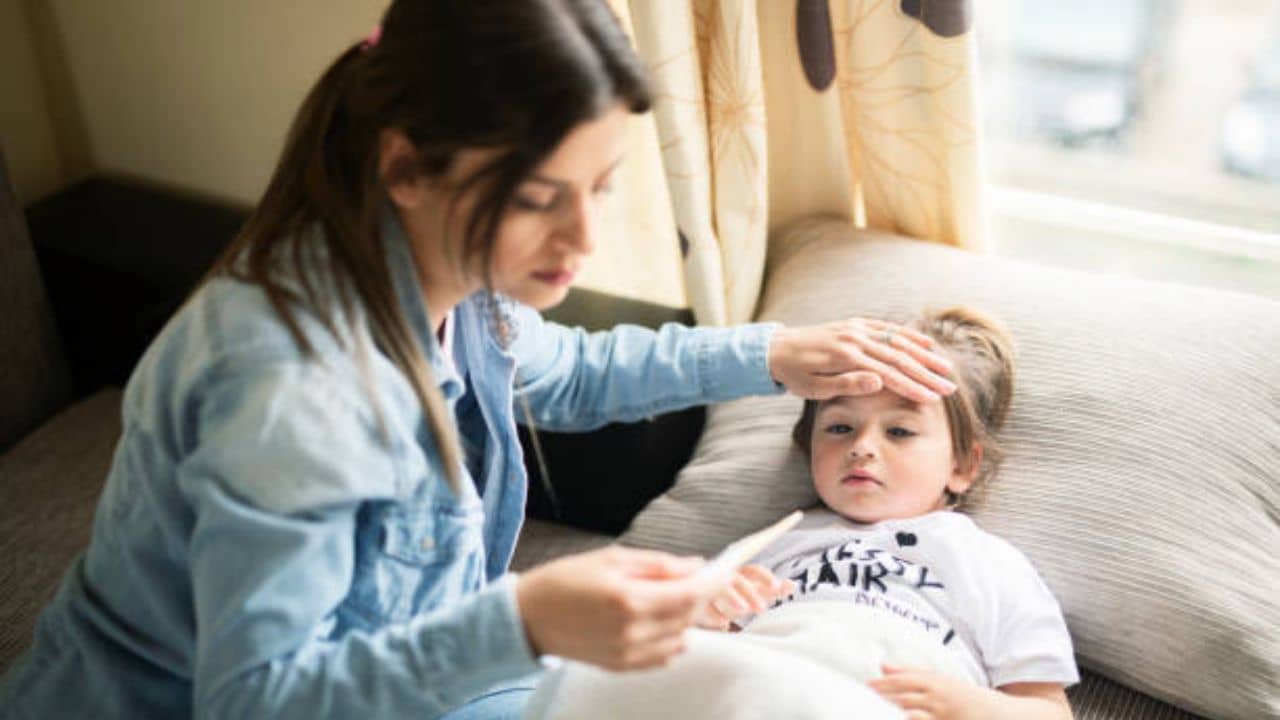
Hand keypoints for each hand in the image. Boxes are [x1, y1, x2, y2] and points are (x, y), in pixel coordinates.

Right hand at [516, 546, 706, 670]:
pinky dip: (672, 638)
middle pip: (689, 616)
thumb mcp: (612, 558)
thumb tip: (696, 566)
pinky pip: (665, 656)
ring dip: (685, 617)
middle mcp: (632, 631)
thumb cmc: (566, 580)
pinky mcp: (623, 667)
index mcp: (630, 599)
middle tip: (698, 578)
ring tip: (669, 598)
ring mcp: (628, 654)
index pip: (690, 594)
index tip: (725, 571)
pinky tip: (658, 621)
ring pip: (681, 637)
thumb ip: (658, 564)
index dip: (713, 582)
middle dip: (700, 596)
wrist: (528, 617)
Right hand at [693, 564, 794, 629]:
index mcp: (739, 574)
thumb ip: (768, 590)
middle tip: (761, 608)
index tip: (778, 587)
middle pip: (739, 579)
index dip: (766, 578)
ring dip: (733, 598)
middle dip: (751, 593)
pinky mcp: (697, 597)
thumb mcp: (749, 594)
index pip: (754, 571)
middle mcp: (725, 577)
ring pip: (722, 587)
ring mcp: (711, 586)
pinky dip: (714, 612)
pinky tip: (723, 622)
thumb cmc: (729, 596)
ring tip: (743, 610)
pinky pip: (705, 603)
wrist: (697, 597)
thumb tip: (792, 585)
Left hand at [768, 319, 955, 402]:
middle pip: (899, 357)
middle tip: (950, 388)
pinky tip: (927, 343)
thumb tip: (879, 382)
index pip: (889, 374)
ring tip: (947, 368)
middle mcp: (855, 339)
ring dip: (925, 354)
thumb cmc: (795, 374)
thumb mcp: (815, 387)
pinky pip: (887, 328)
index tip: (933, 399)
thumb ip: (847, 384)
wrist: (776, 348)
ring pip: (898, 340)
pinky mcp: (856, 324)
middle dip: (927, 373)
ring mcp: (857, 329)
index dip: (913, 387)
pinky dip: (909, 335)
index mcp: (846, 357)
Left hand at [867, 664, 992, 719]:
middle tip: (862, 704)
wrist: (1003, 714)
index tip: (865, 688)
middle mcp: (938, 697)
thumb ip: (911, 672)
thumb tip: (882, 665)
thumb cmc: (969, 697)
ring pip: (913, 713)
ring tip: (875, 714)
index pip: (903, 681)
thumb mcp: (942, 680)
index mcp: (935, 682)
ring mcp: (944, 714)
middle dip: (882, 701)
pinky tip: (903, 718)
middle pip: (904, 698)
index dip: (883, 685)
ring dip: (894, 713)